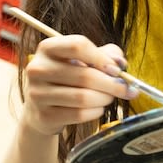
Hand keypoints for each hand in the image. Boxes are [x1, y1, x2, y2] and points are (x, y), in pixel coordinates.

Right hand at [20, 35, 137, 136]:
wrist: (40, 107)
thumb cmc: (66, 78)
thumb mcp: (82, 59)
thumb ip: (105, 55)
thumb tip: (120, 64)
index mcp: (47, 48)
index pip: (78, 46)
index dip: (102, 58)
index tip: (117, 69)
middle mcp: (38, 69)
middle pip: (85, 75)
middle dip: (112, 84)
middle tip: (124, 89)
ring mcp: (38, 94)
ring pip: (83, 97)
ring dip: (104, 99)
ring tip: (109, 97)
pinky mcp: (44, 115)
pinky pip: (79, 114)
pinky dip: (95, 112)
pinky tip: (97, 109)